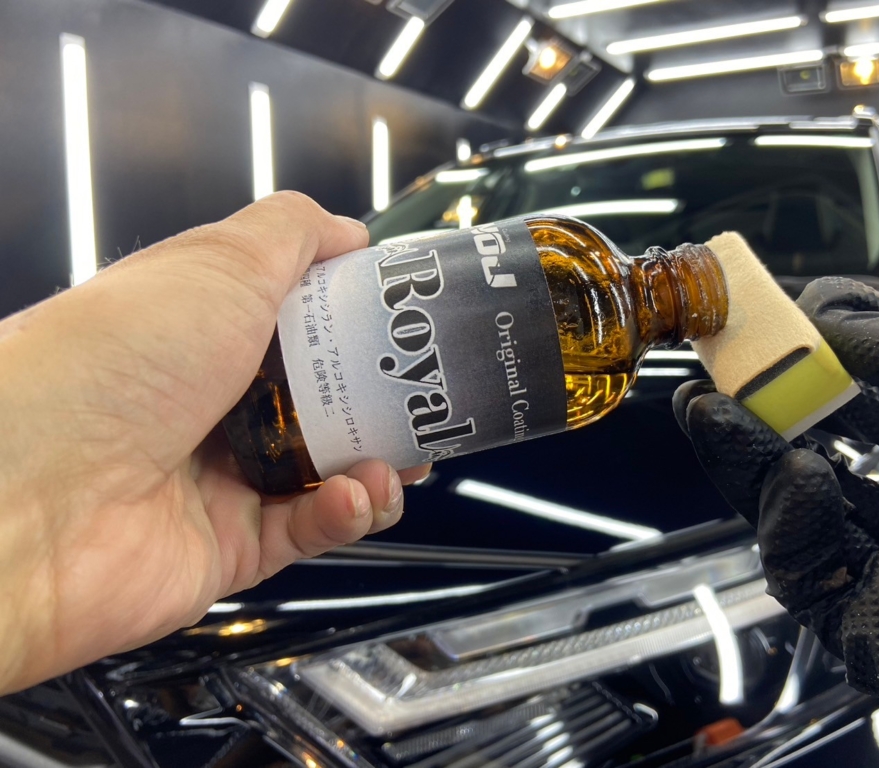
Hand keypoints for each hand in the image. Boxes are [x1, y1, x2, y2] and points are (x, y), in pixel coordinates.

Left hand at [0, 192, 428, 694]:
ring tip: (402, 460)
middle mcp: (213, 402)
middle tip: (432, 403)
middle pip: (330, 401)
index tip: (416, 324)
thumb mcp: (218, 263)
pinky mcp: (230, 547)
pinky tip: (358, 494)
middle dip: (390, 404)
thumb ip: (292, 235)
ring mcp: (222, 477)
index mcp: (207, 328)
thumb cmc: (106, 367)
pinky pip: (312, 530)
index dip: (366, 324)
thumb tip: (347, 230)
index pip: (308, 322)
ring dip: (382, 465)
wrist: (30, 497)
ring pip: (333, 471)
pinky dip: (347, 513)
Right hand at [674, 277, 878, 765]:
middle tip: (725, 367)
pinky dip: (786, 521)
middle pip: (830, 451)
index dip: (835, 359)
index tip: (793, 323)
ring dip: (748, 456)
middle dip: (768, 407)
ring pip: (800, 511)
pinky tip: (796, 476)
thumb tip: (839, 317)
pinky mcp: (878, 632)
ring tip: (712, 409)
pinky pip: (805, 576)